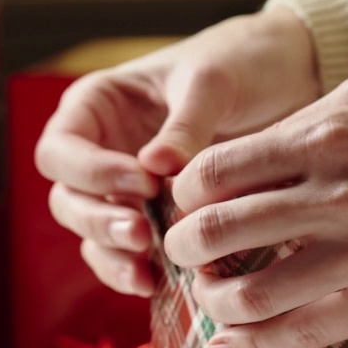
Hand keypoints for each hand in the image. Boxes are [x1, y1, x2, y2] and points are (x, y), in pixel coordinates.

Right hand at [34, 9, 319, 296]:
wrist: (286, 80)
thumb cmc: (239, 64)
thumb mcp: (212, 82)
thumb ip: (186, 124)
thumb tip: (157, 167)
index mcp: (96, 105)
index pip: (61, 149)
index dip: (90, 172)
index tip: (142, 182)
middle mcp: (100, 150)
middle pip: (67, 199)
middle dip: (98, 221)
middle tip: (141, 234)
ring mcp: (121, 190)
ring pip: (91, 233)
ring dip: (112, 255)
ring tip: (146, 270)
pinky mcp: (151, 220)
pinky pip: (125, 254)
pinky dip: (133, 270)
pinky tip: (156, 284)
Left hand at [164, 77, 347, 347]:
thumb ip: (296, 125)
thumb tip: (232, 160)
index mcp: (325, 137)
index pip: (211, 174)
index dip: (182, 194)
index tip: (185, 202)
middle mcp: (338, 196)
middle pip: (215, 234)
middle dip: (182, 248)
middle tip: (183, 251)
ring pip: (248, 295)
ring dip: (211, 299)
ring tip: (212, 292)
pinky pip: (302, 334)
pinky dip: (251, 347)